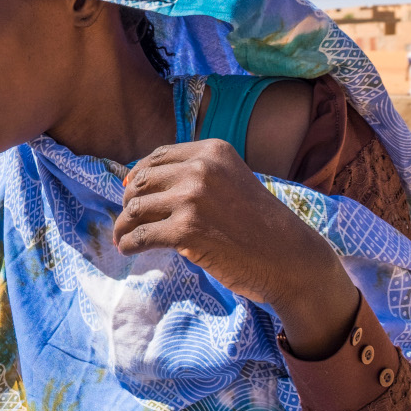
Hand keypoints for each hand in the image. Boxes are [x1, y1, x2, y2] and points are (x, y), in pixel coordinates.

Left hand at [114, 139, 358, 357]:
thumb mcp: (230, 181)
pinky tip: (127, 249)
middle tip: (127, 220)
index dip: (137, 174)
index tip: (128, 190)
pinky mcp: (186, 231)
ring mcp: (192, 199)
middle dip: (129, 201)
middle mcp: (200, 169)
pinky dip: (128, 244)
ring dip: (123, 225)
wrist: (289, 258)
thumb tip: (133, 181)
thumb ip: (192, 176)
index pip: (158, 157)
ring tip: (121, 237)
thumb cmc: (259, 224)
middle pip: (142, 181)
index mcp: (212, 151)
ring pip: (136, 209)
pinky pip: (141, 236)